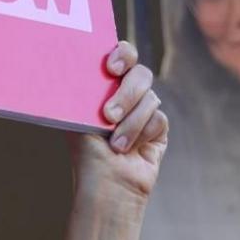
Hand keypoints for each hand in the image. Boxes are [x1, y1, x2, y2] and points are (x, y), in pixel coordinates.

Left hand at [73, 42, 168, 202]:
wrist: (107, 185)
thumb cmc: (87, 152)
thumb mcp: (80, 118)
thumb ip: (88, 90)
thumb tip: (81, 64)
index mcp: (105, 85)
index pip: (122, 55)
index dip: (122, 54)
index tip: (111, 68)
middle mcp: (125, 94)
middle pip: (141, 74)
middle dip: (126, 94)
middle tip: (109, 115)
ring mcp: (144, 110)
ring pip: (150, 98)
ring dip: (131, 124)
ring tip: (116, 144)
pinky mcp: (158, 128)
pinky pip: (159, 119)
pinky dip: (143, 135)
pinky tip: (131, 150)